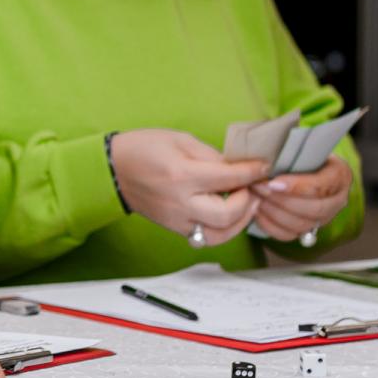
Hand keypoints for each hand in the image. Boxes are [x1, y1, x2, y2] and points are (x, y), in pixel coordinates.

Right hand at [109, 129, 266, 246]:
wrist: (113, 169)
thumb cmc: (144, 148)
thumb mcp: (181, 140)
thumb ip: (212, 155)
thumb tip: (238, 167)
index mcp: (182, 175)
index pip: (228, 178)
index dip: (252, 172)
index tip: (265, 166)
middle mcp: (180, 202)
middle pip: (227, 215)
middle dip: (247, 201)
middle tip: (251, 187)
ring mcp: (176, 219)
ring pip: (218, 235)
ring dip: (239, 222)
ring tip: (245, 204)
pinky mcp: (173, 228)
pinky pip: (205, 238)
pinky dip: (222, 230)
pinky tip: (227, 215)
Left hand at [249, 154, 353, 241]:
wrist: (300, 166)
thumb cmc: (299, 152)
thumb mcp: (301, 146)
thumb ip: (292, 152)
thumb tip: (270, 159)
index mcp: (340, 175)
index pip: (322, 186)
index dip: (297, 187)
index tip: (273, 182)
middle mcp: (337, 200)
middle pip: (313, 209)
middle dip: (281, 200)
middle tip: (258, 187)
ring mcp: (324, 218)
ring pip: (300, 224)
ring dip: (273, 212)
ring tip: (254, 197)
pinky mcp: (307, 230)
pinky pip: (288, 235)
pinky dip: (270, 226)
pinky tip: (256, 211)